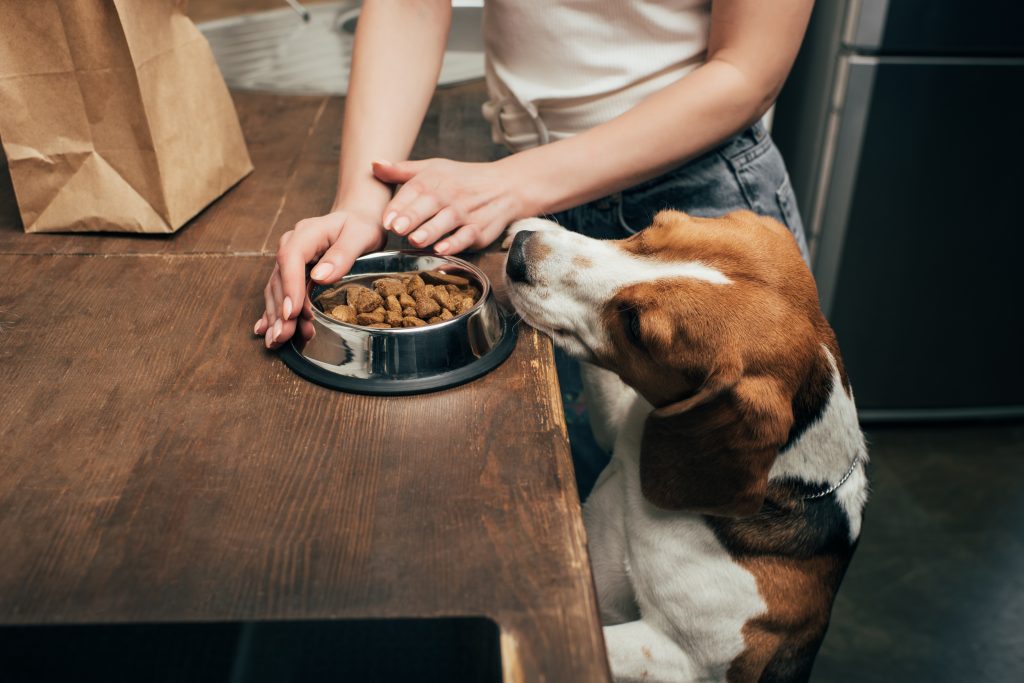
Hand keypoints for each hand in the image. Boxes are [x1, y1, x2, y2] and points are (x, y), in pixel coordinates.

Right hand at [254, 208, 385, 348]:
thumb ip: (342, 254)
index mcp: (307, 233)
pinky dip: (273, 312)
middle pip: (279, 279)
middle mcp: (292, 245)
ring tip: (278, 340)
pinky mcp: (292, 273)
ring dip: (276, 316)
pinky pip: (279, 293)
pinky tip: (265, 330)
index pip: (291, 258)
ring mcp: (289, 260)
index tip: (292, 312)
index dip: (289, 286)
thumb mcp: (361, 235)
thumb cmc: (361, 226)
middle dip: (280, 310)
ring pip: (276, 290)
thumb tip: (320, 277)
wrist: (357, 219)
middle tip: (283, 336)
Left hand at [372, 158, 531, 254]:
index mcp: (434, 179)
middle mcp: (450, 194)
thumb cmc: (461, 179)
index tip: (386, 219)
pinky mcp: (480, 229)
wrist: (504, 186)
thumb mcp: (432, 169)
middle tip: (397, 228)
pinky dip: (455, 243)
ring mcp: (466, 212)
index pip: (415, 190)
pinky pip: (467, 236)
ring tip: (415, 240)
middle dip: (413, 217)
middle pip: (430, 204)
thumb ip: (402, 171)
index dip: (400, 205)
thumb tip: (373, 165)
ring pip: (447, 221)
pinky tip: (442, 250)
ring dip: (431, 231)